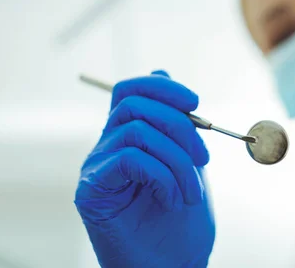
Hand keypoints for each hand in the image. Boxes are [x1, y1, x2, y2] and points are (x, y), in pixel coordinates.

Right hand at [74, 71, 214, 267]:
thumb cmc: (182, 222)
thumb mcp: (188, 162)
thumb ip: (175, 123)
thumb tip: (161, 71)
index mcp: (130, 137)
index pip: (131, 89)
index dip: (162, 87)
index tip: (195, 102)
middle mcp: (108, 147)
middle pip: (135, 104)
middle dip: (180, 126)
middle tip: (203, 160)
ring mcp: (97, 167)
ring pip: (137, 130)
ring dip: (177, 159)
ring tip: (190, 192)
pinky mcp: (91, 190)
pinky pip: (130, 159)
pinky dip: (162, 176)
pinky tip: (171, 200)